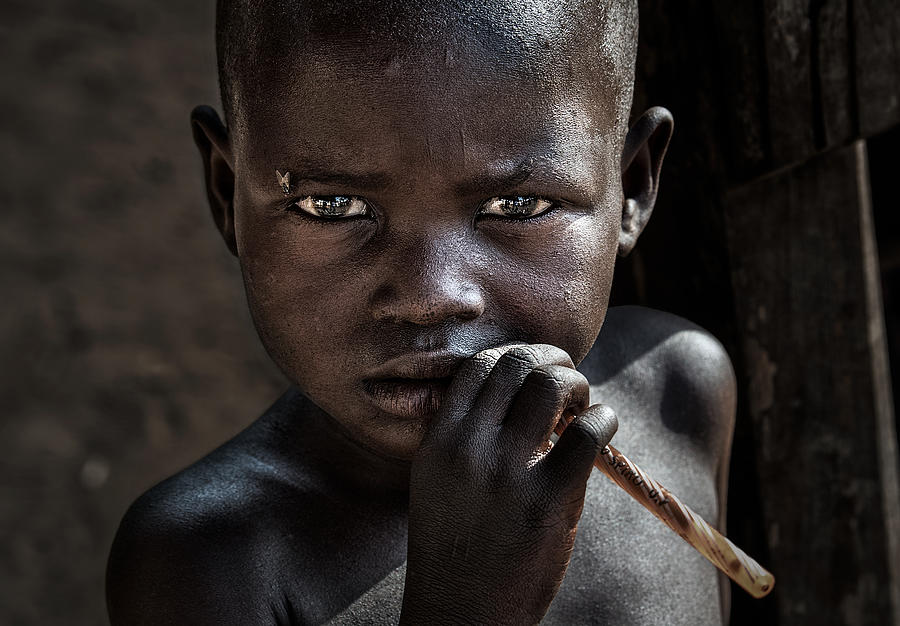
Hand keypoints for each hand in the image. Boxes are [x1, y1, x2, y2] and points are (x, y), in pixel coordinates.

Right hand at [400, 344, 617, 624]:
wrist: (462, 614)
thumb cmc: (455, 546)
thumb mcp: (437, 482)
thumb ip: (464, 434)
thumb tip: (518, 389)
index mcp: (438, 442)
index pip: (478, 367)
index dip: (514, 355)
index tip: (533, 366)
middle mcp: (467, 449)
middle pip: (516, 364)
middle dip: (550, 358)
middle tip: (566, 376)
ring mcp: (507, 474)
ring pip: (551, 386)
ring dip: (576, 382)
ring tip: (581, 401)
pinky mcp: (548, 501)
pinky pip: (588, 432)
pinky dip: (604, 417)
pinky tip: (603, 425)